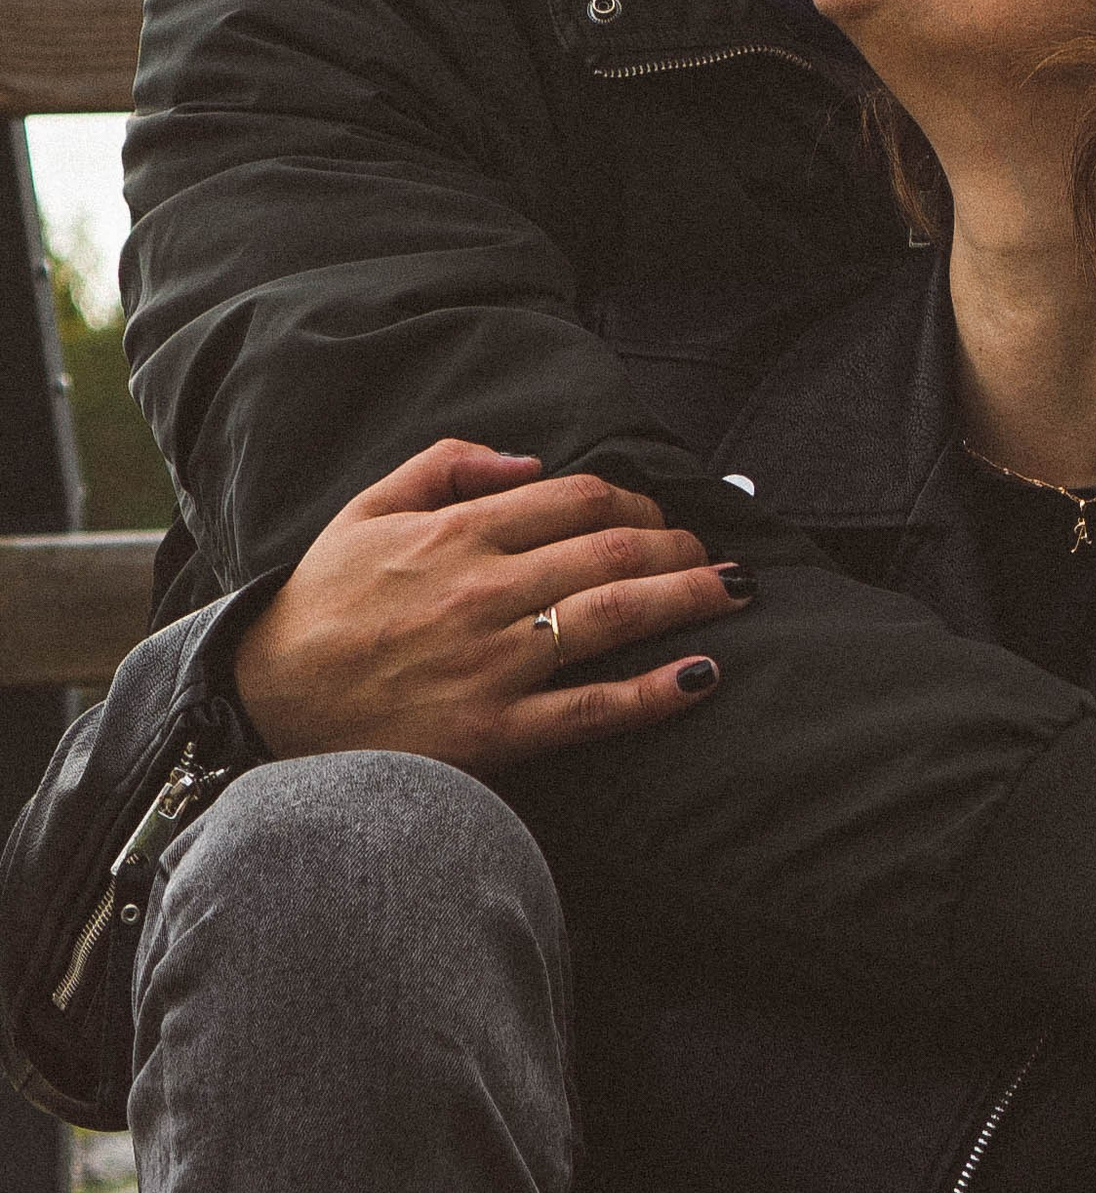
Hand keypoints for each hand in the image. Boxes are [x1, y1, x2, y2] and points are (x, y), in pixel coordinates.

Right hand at [231, 440, 750, 773]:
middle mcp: (483, 590)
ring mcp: (492, 662)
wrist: (262, 708)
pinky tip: (701, 676)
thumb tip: (531, 461)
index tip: (664, 517)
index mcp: (456, 532)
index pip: (578, 498)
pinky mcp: (494, 732)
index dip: (638, 502)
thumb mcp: (366, 510)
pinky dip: (655, 693)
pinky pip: (592, 710)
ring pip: (616, 617)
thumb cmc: (319, 606)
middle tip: (716, 554)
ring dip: (691, 599)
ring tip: (736, 592)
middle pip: (614, 551)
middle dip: (682, 547)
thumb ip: (446, 465)